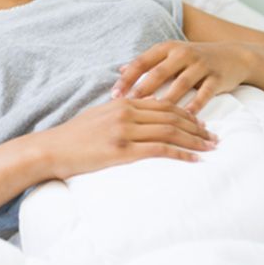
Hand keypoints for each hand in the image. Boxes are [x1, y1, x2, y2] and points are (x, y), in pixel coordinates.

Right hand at [37, 97, 216, 180]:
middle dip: (196, 127)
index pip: (163, 105)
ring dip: (194, 140)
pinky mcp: (122, 151)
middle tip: (213, 137)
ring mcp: (124, 132)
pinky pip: (159, 150)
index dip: (186, 113)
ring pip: (170, 132)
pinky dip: (180, 154)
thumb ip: (121, 114)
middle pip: (172, 117)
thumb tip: (143, 114)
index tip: (201, 123)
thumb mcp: (98, 117)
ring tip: (210, 148)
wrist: (50, 149)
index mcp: (122, 104)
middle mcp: (126, 114)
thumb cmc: (72, 137)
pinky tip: (193, 160)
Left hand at [112, 41, 252, 114]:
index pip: (141, 63)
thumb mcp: (171, 55)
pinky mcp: (217, 77)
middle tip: (128, 106)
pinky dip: (196, 104)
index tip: (113, 96)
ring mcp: (201, 64)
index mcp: (166, 49)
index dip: (126, 79)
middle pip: (158, 72)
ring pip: (181, 83)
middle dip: (142, 90)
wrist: (233, 56)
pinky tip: (186, 116)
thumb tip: (120, 70)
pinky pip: (205, 92)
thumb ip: (148, 63)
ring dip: (167, 99)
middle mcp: (183, 53)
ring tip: (153, 114)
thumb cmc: (194, 59)